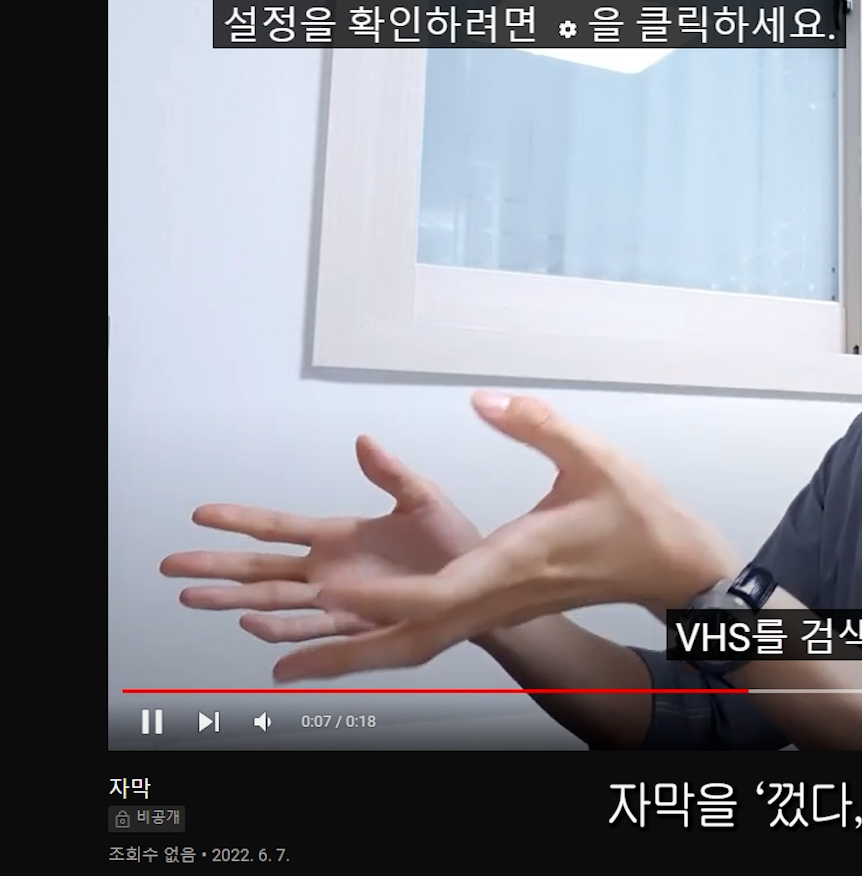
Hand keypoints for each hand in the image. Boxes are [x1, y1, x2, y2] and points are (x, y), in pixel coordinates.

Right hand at [161, 437, 482, 646]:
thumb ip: (391, 473)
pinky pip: (314, 628)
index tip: (201, 514)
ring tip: (196, 597)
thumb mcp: (422, 500)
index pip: (278, 527)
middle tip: (173, 566)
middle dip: (217, 566)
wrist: (482, 584)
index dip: (240, 520)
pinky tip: (255, 624)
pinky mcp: (359, 623)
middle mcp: (330, 570)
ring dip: (235, 600)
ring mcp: (340, 599)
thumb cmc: (453, 544)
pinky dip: (283, 628)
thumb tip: (363, 441)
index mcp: (339, 536)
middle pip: (262, 568)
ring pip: (276, 601)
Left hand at [273, 392, 741, 681]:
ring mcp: (497, 606)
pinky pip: (432, 633)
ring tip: (290, 661)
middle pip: (409, 637)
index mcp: (513, 563)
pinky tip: (355, 630)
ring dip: (356, 654)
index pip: (436, 594)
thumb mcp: (595, 455)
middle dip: (343, 650)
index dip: (381, 597)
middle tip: (277, 660)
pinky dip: (386, 639)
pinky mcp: (498, 605)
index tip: (333, 589)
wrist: (672, 565)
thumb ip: (537, 424)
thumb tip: (482, 400)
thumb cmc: (639, 514)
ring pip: (417, 644)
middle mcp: (496, 595)